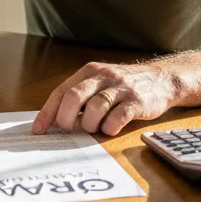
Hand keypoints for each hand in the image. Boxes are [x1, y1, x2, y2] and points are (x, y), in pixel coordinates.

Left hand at [33, 62, 175, 135]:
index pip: (62, 91)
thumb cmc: (124, 86)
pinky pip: (117, 118)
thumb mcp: (100, 82)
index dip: (48, 111)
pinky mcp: (137, 102)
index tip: (39, 129)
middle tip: (70, 130)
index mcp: (90, 71)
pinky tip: (110, 129)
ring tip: (94, 128)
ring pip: (95, 108)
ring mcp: (121, 88)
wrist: (161, 80)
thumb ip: (80, 96)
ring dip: (90, 125)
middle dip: (66, 119)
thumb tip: (54, 119)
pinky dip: (109, 128)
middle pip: (75, 97)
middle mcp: (104, 76)